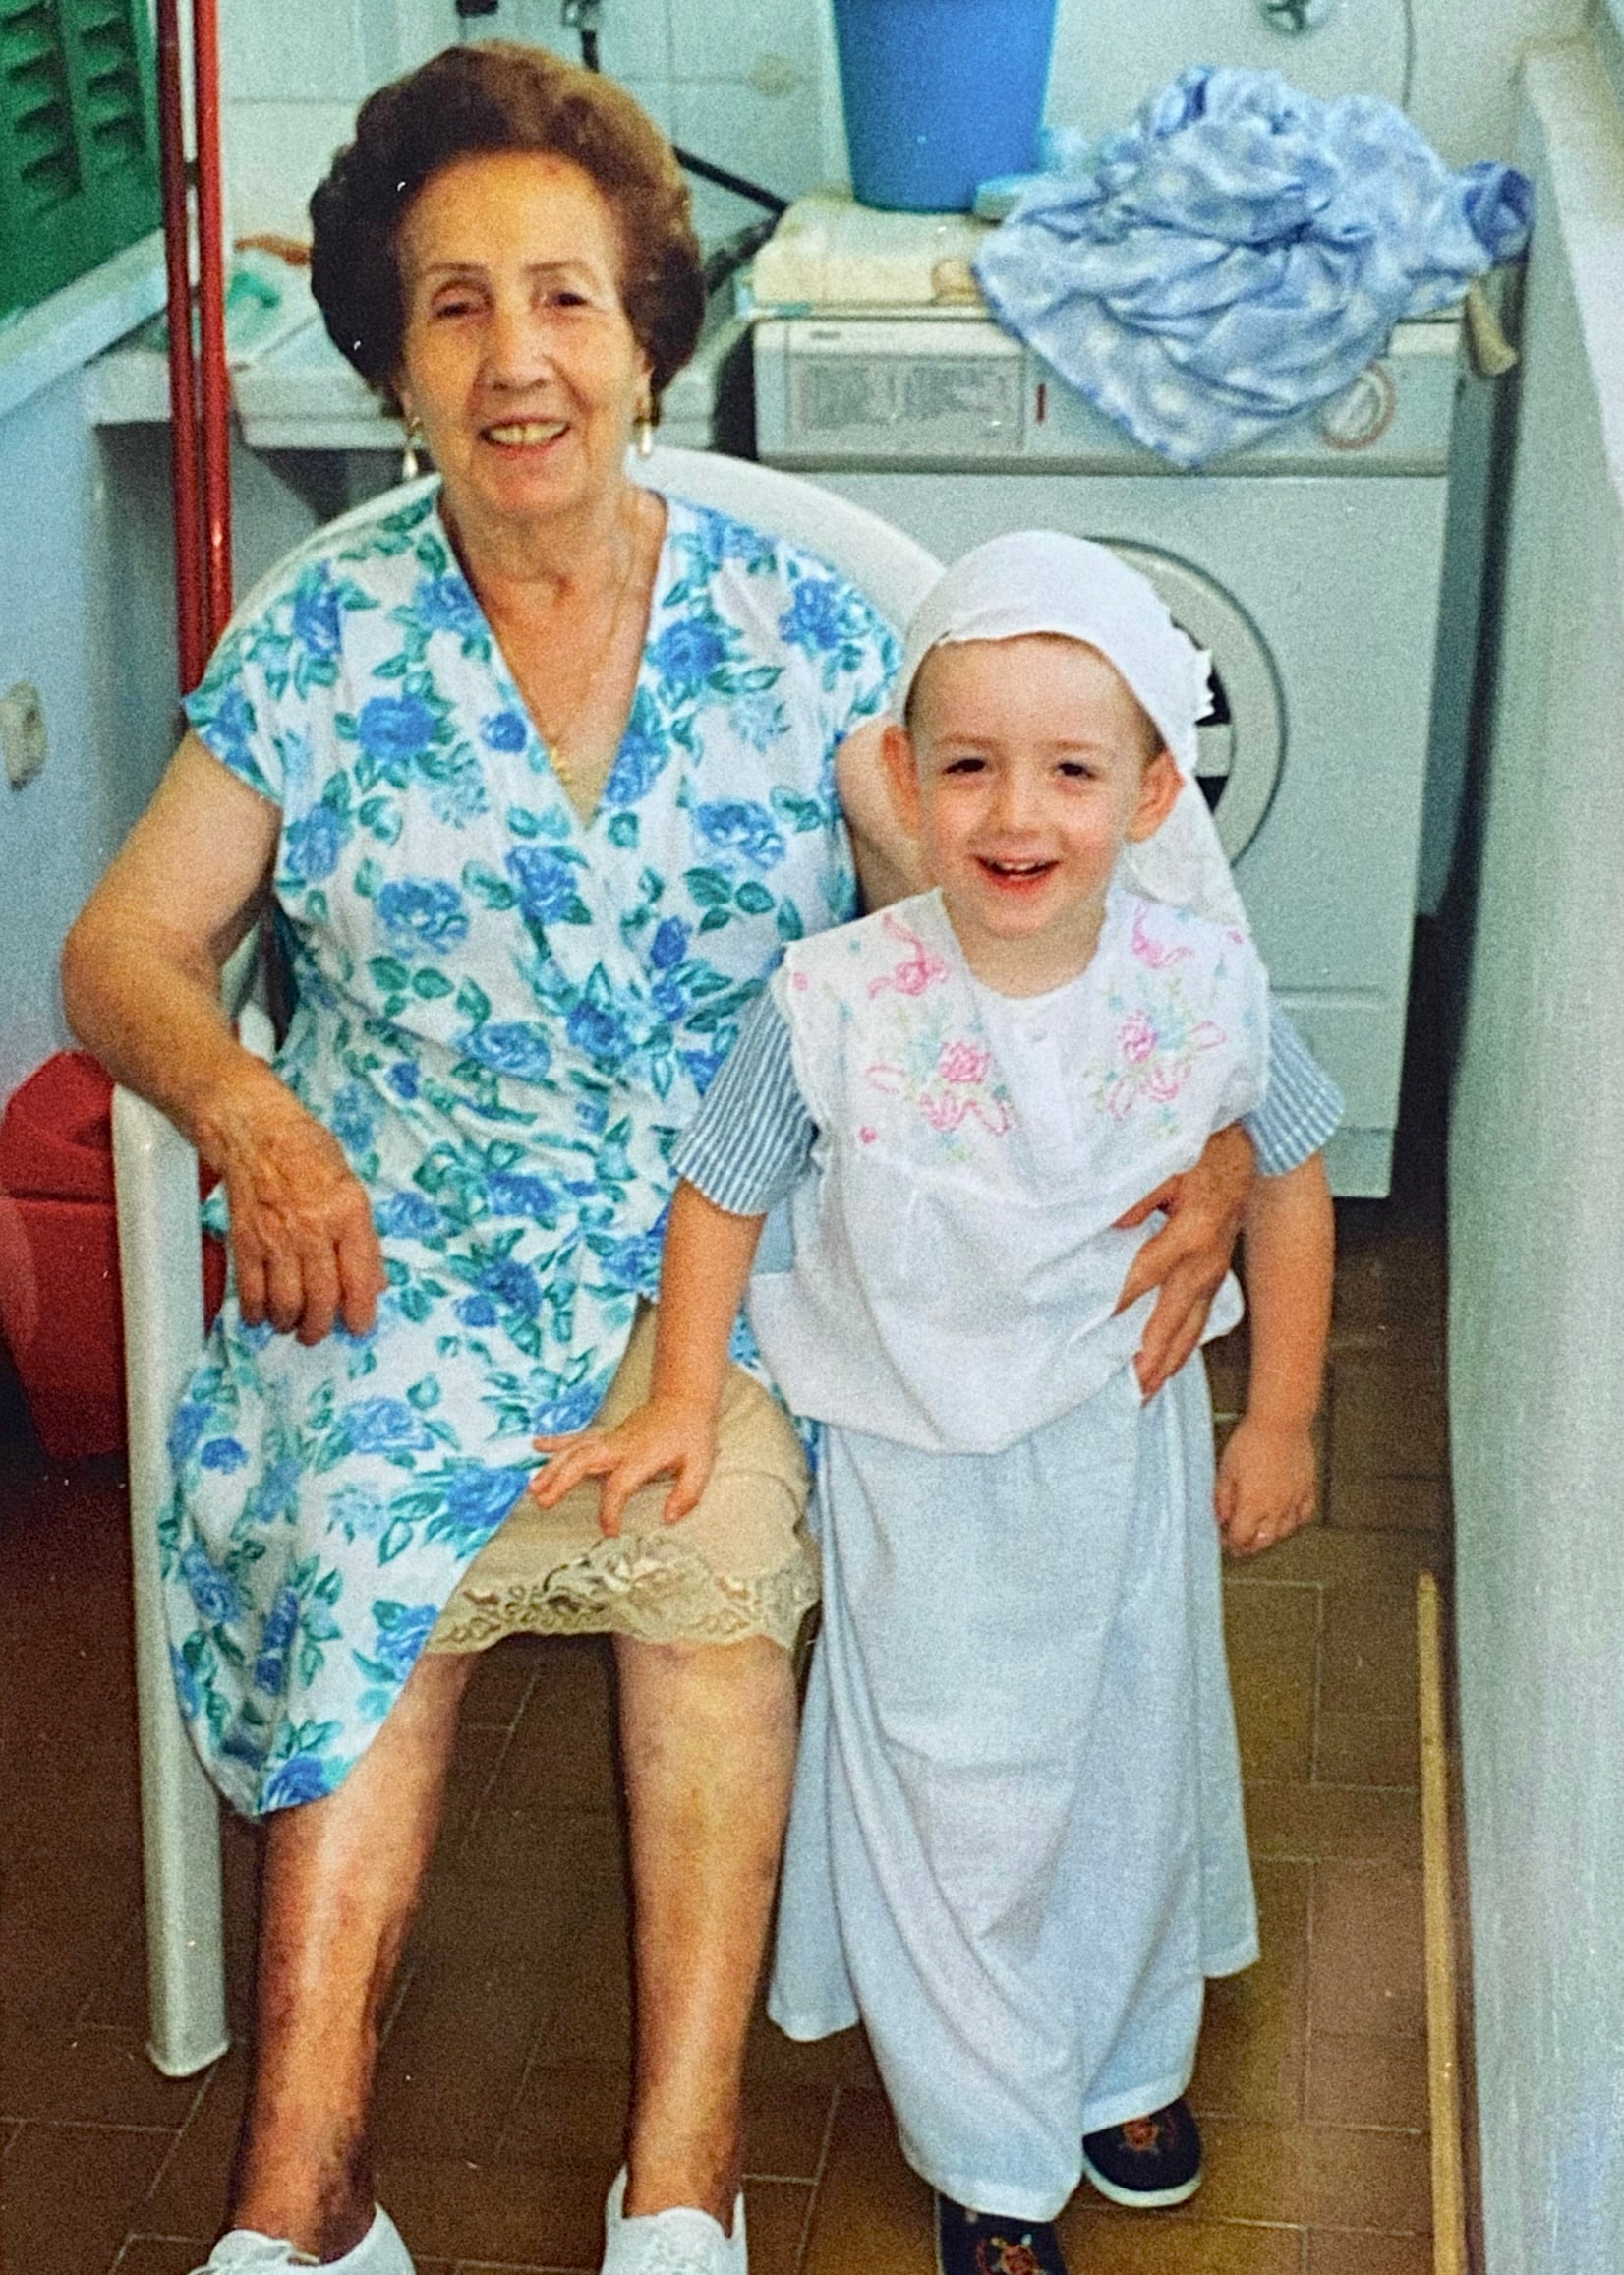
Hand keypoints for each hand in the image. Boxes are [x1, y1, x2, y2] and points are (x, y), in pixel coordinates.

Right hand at [203, 1064, 386, 1344]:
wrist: (254, 1129)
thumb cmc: (307, 1150)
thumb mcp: (350, 1184)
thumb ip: (362, 1235)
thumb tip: (374, 1281)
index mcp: (348, 1212)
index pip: (361, 1276)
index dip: (361, 1311)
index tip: (359, 1327)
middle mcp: (314, 1229)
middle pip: (322, 1297)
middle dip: (322, 1326)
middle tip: (319, 1333)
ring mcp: (277, 1237)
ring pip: (287, 1301)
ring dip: (290, 1323)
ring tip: (293, 1327)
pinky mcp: (246, 1240)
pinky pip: (251, 1289)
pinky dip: (256, 1311)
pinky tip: (260, 1317)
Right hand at [531, 1394, 717, 1535]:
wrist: (684, 1400)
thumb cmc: (692, 1434)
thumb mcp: (702, 1465)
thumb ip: (687, 1494)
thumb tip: (668, 1519)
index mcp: (642, 1456)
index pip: (618, 1485)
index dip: (611, 1510)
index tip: (610, 1532)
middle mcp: (620, 1445)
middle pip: (584, 1461)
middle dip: (561, 1481)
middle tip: (543, 1502)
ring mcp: (610, 1438)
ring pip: (575, 1450)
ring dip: (552, 1467)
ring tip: (533, 1488)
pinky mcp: (607, 1434)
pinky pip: (578, 1437)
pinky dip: (556, 1441)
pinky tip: (536, 1445)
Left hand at [1114, 1122, 1253, 1397]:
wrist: (1250, 1139)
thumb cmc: (1205, 1145)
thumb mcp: (1168, 1158)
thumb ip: (1136, 1194)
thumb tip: (1108, 1226)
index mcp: (1194, 1230)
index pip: (1144, 1275)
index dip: (1116, 1302)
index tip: (1089, 1329)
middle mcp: (1208, 1258)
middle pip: (1174, 1316)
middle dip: (1151, 1353)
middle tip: (1130, 1387)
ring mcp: (1216, 1267)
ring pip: (1193, 1323)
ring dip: (1170, 1357)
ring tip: (1147, 1389)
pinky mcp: (1218, 1268)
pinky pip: (1202, 1313)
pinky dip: (1185, 1340)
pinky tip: (1169, 1359)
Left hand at [1214, 1416, 1317, 1555]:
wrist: (1281, 1422)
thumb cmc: (1252, 1440)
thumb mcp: (1225, 1470)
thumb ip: (1222, 1498)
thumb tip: (1220, 1517)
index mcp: (1252, 1505)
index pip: (1241, 1538)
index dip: (1231, 1544)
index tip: (1226, 1542)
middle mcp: (1276, 1508)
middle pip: (1263, 1540)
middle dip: (1250, 1546)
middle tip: (1241, 1544)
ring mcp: (1294, 1500)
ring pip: (1284, 1531)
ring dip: (1270, 1537)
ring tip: (1261, 1533)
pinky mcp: (1307, 1488)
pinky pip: (1304, 1515)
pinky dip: (1294, 1522)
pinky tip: (1287, 1519)